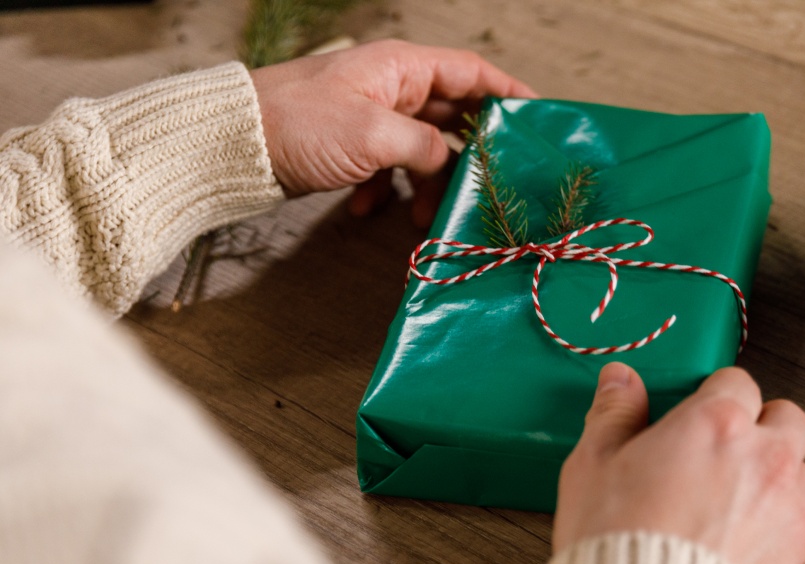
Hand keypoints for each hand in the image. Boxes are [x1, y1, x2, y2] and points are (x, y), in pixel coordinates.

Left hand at [250, 40, 535, 223]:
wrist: (231, 146)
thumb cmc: (300, 126)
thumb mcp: (375, 136)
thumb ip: (427, 147)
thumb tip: (452, 161)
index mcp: (402, 67)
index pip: (472, 71)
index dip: (509, 92)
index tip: (538, 119)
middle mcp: (391, 87)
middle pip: (451, 117)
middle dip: (469, 157)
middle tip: (489, 188)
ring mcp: (370, 116)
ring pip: (421, 150)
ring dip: (427, 186)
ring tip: (424, 219)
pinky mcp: (349, 145)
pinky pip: (387, 168)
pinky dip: (386, 191)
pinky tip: (371, 211)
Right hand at [555, 363, 804, 563]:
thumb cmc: (616, 543)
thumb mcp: (592, 466)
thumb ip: (614, 414)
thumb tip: (620, 380)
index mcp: (717, 424)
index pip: (736, 382)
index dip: (714, 396)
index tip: (696, 415)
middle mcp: (765, 460)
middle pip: (788, 419)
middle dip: (761, 427)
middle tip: (722, 452)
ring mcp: (789, 511)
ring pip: (802, 473)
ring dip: (775, 478)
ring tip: (729, 504)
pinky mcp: (796, 560)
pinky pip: (796, 529)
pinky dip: (773, 530)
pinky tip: (732, 547)